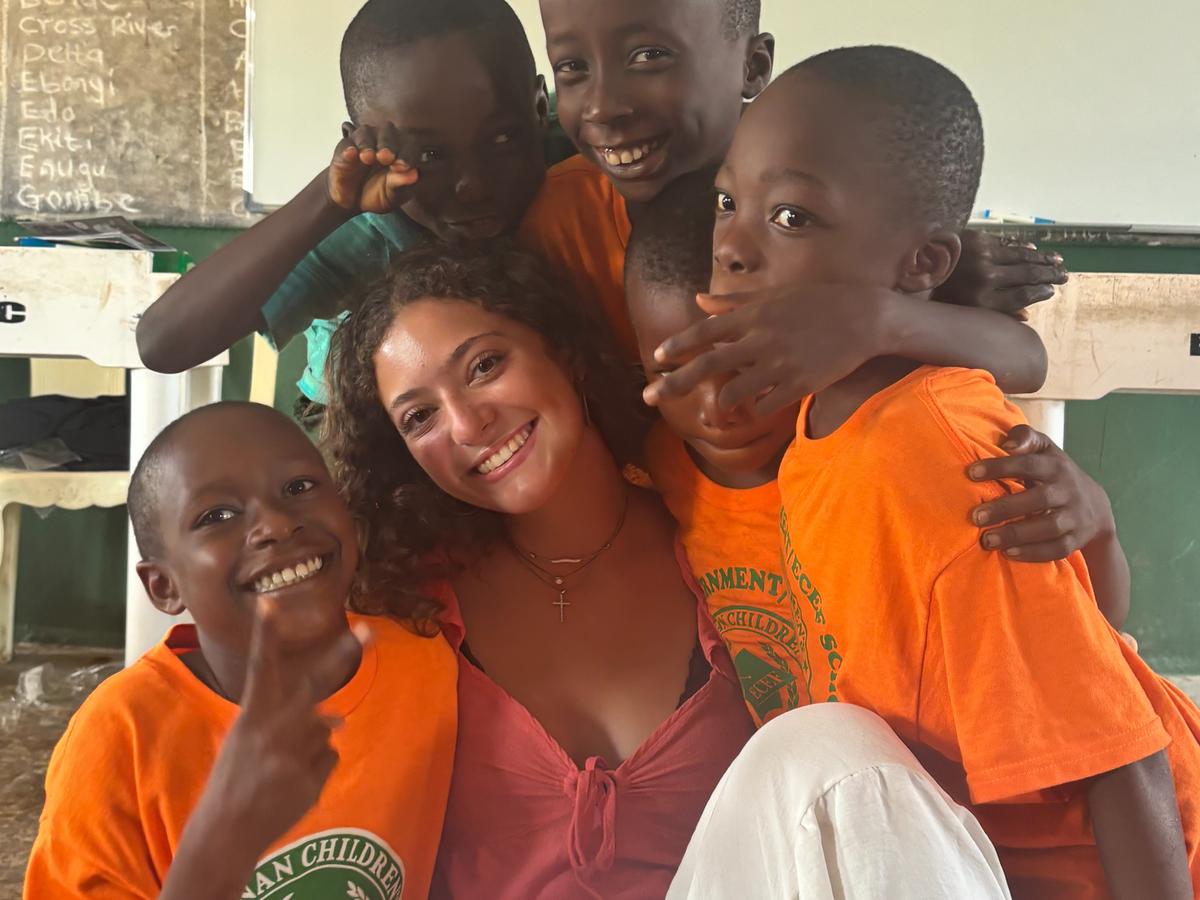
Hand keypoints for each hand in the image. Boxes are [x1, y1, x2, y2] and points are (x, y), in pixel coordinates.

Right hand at [195, 598, 364, 851]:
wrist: (225, 833)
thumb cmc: (234, 782)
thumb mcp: (244, 742)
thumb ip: (285, 723)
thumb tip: (338, 720)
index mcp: (251, 716)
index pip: (259, 667)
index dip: (265, 634)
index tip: (269, 602)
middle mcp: (274, 729)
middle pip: (316, 683)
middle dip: (342, 654)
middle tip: (367, 630)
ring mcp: (294, 754)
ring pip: (326, 730)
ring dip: (313, 743)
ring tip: (282, 769)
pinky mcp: (311, 778)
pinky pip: (329, 758)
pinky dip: (317, 768)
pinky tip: (292, 785)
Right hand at [327, 123, 420, 213]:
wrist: (353, 201)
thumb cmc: (379, 193)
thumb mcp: (393, 195)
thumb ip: (402, 184)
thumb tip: (413, 176)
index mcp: (402, 150)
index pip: (410, 144)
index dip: (408, 154)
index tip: (403, 168)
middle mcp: (384, 140)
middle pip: (388, 131)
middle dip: (388, 144)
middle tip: (386, 158)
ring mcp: (363, 141)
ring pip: (367, 132)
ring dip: (368, 144)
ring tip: (368, 158)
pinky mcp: (345, 147)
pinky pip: (347, 143)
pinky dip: (350, 147)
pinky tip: (352, 154)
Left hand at [642, 284, 891, 413]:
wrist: (866, 315)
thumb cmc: (816, 302)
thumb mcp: (774, 294)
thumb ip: (733, 302)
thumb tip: (698, 300)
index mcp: (754, 315)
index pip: (707, 330)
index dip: (680, 344)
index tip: (658, 356)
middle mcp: (762, 339)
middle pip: (709, 364)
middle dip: (675, 382)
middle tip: (649, 397)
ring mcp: (781, 364)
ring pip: (735, 391)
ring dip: (721, 402)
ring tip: (718, 407)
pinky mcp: (801, 384)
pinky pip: (767, 404)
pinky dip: (757, 408)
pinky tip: (757, 407)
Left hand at [933, 231, 1067, 315]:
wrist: (912, 266)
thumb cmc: (939, 294)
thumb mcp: (963, 310)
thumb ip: (994, 313)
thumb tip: (1025, 317)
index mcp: (983, 300)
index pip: (1022, 297)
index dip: (1040, 293)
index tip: (1051, 291)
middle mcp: (987, 278)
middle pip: (1028, 275)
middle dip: (1049, 275)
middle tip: (1065, 275)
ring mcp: (984, 257)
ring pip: (1022, 257)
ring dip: (1043, 258)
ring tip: (1058, 261)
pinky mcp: (979, 240)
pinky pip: (1008, 243)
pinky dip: (1023, 246)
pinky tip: (1035, 249)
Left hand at [967, 424, 1114, 560]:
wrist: (1096, 507)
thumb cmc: (1055, 473)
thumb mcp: (1046, 450)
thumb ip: (1025, 437)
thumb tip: (1007, 444)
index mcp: (1056, 466)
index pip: (1029, 464)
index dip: (1001, 467)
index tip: (972, 473)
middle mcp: (1067, 490)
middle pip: (1038, 499)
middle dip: (1005, 508)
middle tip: (975, 517)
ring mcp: (1074, 517)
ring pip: (1048, 527)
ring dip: (1016, 534)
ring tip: (987, 540)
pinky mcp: (1076, 540)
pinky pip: (1057, 549)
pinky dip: (1034, 553)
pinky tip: (1008, 554)